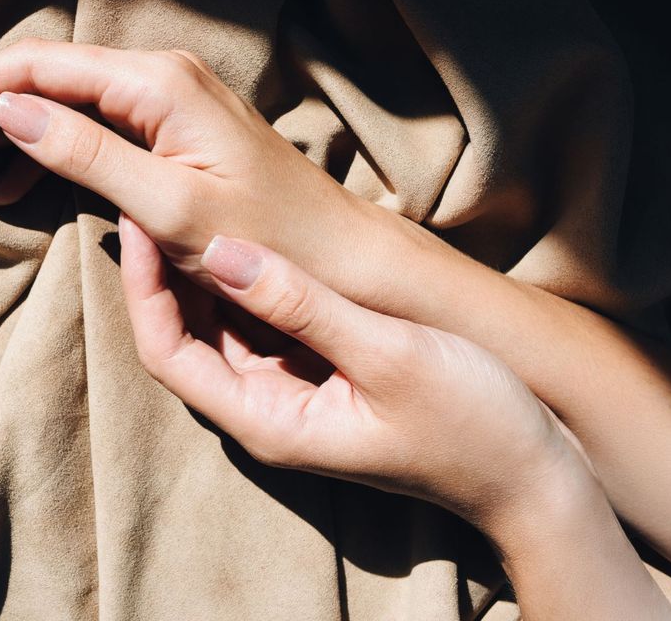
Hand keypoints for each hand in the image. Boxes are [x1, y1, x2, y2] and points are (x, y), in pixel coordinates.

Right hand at [0, 39, 446, 298]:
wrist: (339, 260)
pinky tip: (10, 189)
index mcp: (156, 85)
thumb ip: (86, 154)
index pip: (37, 69)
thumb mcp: (168, 206)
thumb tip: (10, 108)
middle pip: (42, 79)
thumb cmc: (266, 240)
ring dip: (3, 135)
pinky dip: (45, 157)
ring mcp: (167, 106)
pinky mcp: (172, 137)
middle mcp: (159, 79)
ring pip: (62, 105)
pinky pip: (91, 133)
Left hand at [116, 212, 584, 531]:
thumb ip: (302, 304)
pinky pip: (263, 329)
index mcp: (268, 421)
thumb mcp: (389, 353)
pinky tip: (249, 239)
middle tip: (150, 195)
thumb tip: (218, 249)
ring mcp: (292, 399)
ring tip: (185, 204)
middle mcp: (266, 414)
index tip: (138, 219)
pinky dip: (247, 285)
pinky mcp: (320, 382)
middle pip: (184, 338)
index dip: (143, 286)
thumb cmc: (473, 424)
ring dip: (201, 274)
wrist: (532, 476)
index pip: (168, 352)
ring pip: (222, 330)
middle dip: (160, 273)